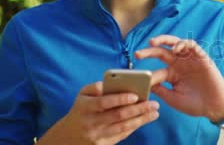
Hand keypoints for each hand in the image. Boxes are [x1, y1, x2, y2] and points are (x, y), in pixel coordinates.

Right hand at [39, 81, 158, 144]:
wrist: (68, 136)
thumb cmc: (81, 110)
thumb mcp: (82, 95)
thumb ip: (94, 87)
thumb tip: (109, 84)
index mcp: (85, 107)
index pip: (104, 102)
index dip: (120, 99)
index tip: (136, 96)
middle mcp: (91, 122)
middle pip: (118, 116)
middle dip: (139, 109)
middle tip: (154, 104)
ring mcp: (97, 135)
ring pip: (123, 128)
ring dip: (141, 120)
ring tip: (154, 113)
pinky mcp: (103, 144)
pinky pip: (122, 135)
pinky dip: (134, 127)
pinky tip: (144, 120)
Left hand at [135, 35, 223, 122]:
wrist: (214, 107)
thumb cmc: (194, 104)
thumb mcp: (173, 98)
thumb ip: (160, 89)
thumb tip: (144, 83)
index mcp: (172, 74)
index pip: (156, 69)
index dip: (147, 74)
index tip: (136, 77)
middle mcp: (179, 64)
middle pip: (162, 51)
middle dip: (149, 50)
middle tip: (138, 54)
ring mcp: (190, 60)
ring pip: (176, 43)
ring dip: (164, 40)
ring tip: (153, 43)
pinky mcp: (201, 58)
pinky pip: (192, 45)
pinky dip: (184, 43)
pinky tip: (176, 48)